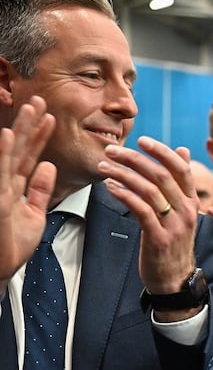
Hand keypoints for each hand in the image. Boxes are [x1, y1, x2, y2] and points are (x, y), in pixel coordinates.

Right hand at [0, 96, 55, 286]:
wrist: (0, 270)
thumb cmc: (12, 245)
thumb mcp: (34, 214)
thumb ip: (41, 190)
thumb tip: (49, 166)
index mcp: (15, 187)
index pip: (30, 156)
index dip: (39, 136)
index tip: (50, 116)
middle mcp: (5, 184)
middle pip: (19, 149)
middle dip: (29, 125)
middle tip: (40, 100)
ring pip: (9, 155)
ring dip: (18, 131)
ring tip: (28, 108)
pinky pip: (2, 173)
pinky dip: (5, 153)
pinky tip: (7, 136)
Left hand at [101, 137, 197, 299]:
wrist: (175, 279)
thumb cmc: (173, 242)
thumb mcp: (182, 211)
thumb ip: (180, 182)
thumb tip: (182, 150)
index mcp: (192, 202)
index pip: (181, 168)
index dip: (162, 151)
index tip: (142, 140)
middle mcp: (186, 211)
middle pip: (162, 175)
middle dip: (135, 159)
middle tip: (112, 151)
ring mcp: (174, 225)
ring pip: (149, 191)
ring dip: (123, 175)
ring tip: (104, 168)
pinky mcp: (159, 238)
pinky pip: (141, 210)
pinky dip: (125, 196)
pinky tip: (111, 188)